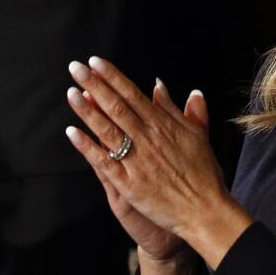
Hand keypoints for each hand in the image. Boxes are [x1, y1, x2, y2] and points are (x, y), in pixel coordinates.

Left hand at [69, 80, 208, 261]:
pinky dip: (87, 147)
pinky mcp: (129, 184)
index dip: (113, 77)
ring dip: (87, 111)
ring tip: (71, 93)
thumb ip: (180, 109)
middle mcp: (149, 139)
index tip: (95, 62)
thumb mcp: (197, 136)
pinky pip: (104, 162)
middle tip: (75, 67)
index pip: (133, 95)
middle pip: (117, 107)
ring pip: (108, 131)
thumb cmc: (203, 174)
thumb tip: (161, 85)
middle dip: (95, 85)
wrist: (204, 212)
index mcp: (164, 126)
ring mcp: (137, 161)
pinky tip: (72, 132)